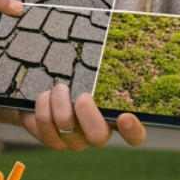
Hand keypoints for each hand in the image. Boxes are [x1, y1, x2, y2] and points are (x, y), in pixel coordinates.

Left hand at [20, 83, 145, 150]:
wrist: (45, 92)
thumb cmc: (77, 80)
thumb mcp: (92, 75)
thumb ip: (105, 71)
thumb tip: (130, 38)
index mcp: (115, 119)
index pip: (135, 136)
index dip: (133, 131)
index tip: (125, 117)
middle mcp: (97, 135)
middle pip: (98, 136)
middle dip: (87, 111)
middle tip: (81, 95)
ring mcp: (75, 141)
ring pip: (66, 124)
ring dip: (59, 99)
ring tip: (59, 88)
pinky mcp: (53, 141)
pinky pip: (46, 123)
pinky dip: (43, 103)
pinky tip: (45, 96)